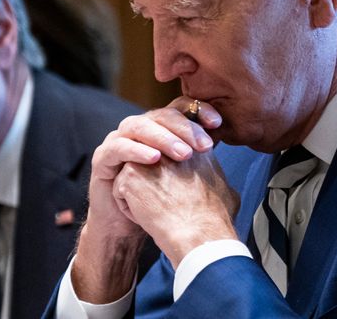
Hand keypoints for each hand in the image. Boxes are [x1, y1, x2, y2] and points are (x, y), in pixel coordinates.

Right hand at [71, 97, 221, 301]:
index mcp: (160, 129)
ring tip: (183, 154)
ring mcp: (118, 140)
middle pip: (161, 115)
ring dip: (162, 138)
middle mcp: (139, 129)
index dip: (199, 111)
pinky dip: (136, 150)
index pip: (180, 109)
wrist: (129, 227)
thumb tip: (234, 142)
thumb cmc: (161, 201)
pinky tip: (154, 159)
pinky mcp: (103, 158)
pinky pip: (118, 147)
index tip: (219, 123)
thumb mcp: (186, 177)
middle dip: (184, 128)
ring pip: (139, 126)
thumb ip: (204, 157)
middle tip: (203, 144)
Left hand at [113, 152, 240, 267]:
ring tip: (156, 211)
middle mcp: (169, 146)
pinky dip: (129, 207)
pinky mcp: (130, 174)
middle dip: (153, 181)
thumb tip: (218, 184)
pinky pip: (121, 189)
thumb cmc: (214, 220)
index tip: (177, 193)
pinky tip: (146, 217)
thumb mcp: (225, 190)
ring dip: (139, 193)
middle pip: (150, 160)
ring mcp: (148, 158)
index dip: (170, 176)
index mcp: (193, 147)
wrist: (198, 235)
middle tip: (164, 203)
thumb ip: (216, 177)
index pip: (170, 153)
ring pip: (133, 173)